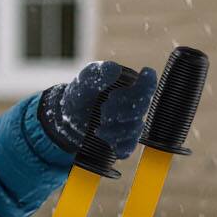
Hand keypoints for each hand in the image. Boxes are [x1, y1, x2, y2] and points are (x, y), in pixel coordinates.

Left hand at [39, 60, 158, 160]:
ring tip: (98, 127)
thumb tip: (115, 69)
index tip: (129, 84)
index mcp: (130, 85)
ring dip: (116, 128)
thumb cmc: (80, 94)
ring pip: (135, 128)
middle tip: (103, 108)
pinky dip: (119, 146)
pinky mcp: (123, 141)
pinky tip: (106, 140)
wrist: (68, 119)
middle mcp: (134, 105)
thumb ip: (97, 73)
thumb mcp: (84, 80)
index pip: (148, 84)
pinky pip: (129, 146)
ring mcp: (130, 124)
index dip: (144, 84)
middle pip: (142, 107)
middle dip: (122, 109)